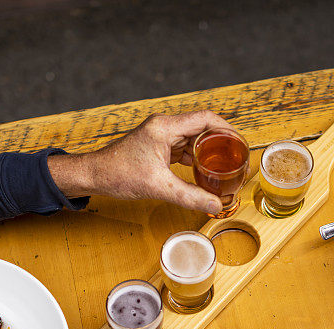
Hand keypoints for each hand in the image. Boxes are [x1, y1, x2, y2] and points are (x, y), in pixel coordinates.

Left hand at [49, 110, 235, 213]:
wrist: (94, 175)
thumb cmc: (118, 174)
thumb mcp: (158, 187)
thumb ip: (189, 196)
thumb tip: (215, 205)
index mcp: (165, 127)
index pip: (205, 119)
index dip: (227, 130)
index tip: (240, 144)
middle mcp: (164, 126)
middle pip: (203, 127)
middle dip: (222, 142)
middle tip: (237, 157)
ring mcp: (161, 135)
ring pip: (194, 138)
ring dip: (210, 150)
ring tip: (225, 165)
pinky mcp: (158, 146)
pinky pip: (184, 147)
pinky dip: (197, 157)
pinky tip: (205, 170)